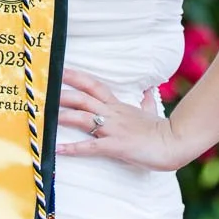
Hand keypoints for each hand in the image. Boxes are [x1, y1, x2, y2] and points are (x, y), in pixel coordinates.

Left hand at [56, 67, 182, 170]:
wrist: (176, 142)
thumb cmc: (162, 130)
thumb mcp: (151, 112)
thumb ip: (146, 101)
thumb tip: (148, 90)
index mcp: (118, 106)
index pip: (94, 86)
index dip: (76, 77)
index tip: (60, 70)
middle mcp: (112, 114)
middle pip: (83, 99)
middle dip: (62, 94)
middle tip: (43, 91)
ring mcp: (113, 129)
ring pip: (83, 119)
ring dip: (63, 118)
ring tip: (44, 118)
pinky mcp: (116, 146)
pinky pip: (90, 147)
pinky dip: (72, 148)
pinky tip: (58, 149)